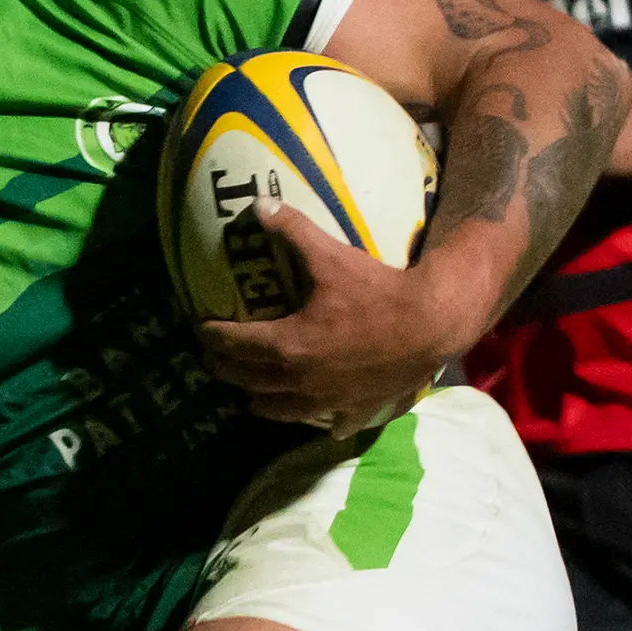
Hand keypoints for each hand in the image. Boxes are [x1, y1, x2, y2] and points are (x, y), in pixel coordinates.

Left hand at [193, 203, 455, 435]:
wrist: (430, 323)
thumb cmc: (376, 290)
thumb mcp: (330, 256)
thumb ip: (292, 230)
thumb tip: (257, 205)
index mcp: (287, 346)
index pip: (234, 346)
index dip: (213, 337)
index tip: (200, 330)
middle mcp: (299, 382)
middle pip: (248, 382)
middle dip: (225, 370)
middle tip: (213, 360)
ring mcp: (327, 402)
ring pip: (279, 410)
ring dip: (260, 400)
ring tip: (252, 394)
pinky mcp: (355, 411)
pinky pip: (328, 425)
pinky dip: (317, 421)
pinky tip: (318, 420)